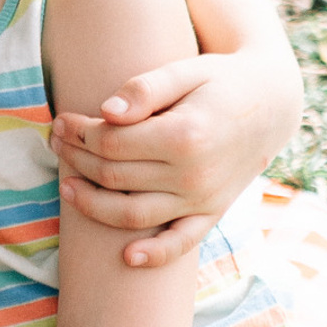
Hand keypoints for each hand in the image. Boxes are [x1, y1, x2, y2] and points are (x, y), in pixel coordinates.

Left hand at [53, 53, 279, 267]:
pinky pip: (182, 242)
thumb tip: (106, 112)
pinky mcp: (212, 213)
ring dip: (92, 204)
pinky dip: (155, 254)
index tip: (60, 120)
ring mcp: (204, 199)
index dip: (78, 132)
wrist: (271, 104)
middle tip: (55, 142)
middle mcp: (194, 175)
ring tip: (65, 185)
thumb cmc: (219, 80)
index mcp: (184, 135)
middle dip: (77, 159)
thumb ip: (144, 88)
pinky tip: (127, 257)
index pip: (111, 142)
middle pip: (115, 176)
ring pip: (133, 214)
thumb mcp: (184, 70)